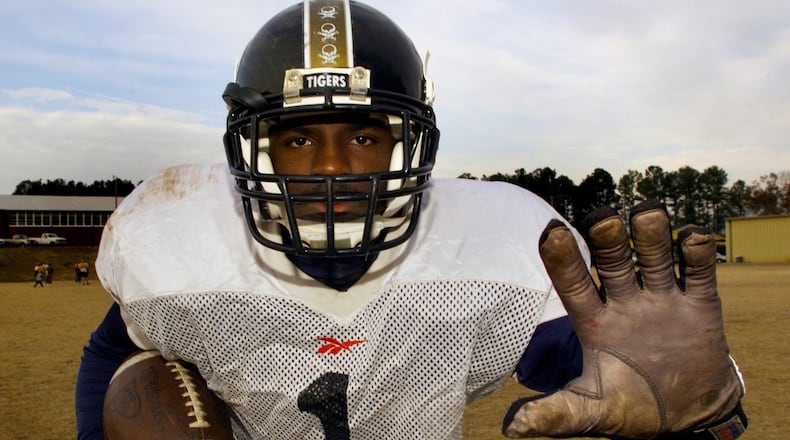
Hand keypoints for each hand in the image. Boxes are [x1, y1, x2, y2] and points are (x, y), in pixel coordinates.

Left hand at [503, 201, 745, 438]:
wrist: (686, 416)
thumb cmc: (628, 407)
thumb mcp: (591, 411)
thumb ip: (556, 414)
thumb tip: (512, 429)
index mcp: (594, 322)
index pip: (573, 283)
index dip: (562, 259)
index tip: (549, 231)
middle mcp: (625, 302)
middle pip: (613, 261)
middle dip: (608, 239)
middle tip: (602, 220)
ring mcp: (662, 300)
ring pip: (654, 257)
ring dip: (650, 235)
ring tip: (646, 213)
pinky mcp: (700, 305)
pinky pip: (699, 273)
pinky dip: (697, 253)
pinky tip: (693, 238)